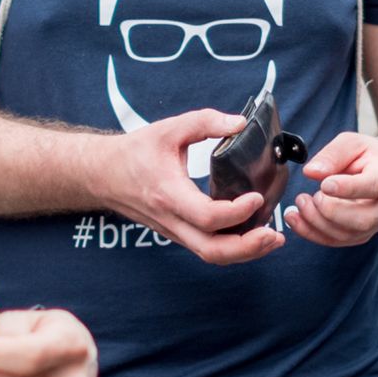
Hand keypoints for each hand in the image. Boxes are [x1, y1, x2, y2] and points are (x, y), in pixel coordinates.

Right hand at [88, 109, 282, 263]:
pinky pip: (207, 248)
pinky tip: (254, 234)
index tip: (257, 197)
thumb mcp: (168, 128)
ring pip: (211, 255)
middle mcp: (171, 219)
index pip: (205, 217)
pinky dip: (233, 247)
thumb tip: (241, 123)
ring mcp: (174, 230)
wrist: (103, 175)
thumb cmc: (135, 151)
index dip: (236, 212)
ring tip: (272, 238)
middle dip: (247, 248)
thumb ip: (205, 121)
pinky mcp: (178, 232)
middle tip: (274, 234)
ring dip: (244, 252)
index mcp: (168, 193)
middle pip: (211, 250)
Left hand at [287, 132, 377, 246]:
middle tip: (311, 195)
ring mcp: (372, 223)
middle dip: (330, 211)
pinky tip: (295, 218)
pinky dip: (310, 232)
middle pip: (362, 220)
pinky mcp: (358, 234)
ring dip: (316, 222)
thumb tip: (311, 172)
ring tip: (300, 203)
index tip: (325, 185)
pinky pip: (334, 241)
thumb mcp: (352, 143)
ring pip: (346, 234)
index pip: (373, 186)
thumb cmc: (367, 156)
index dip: (348, 188)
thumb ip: (332, 155)